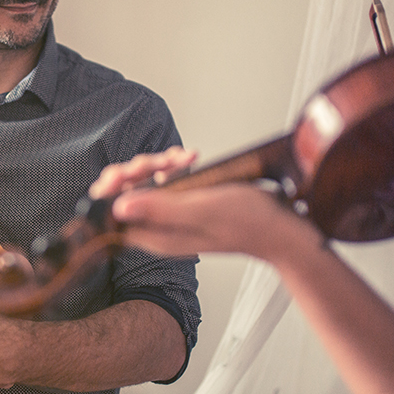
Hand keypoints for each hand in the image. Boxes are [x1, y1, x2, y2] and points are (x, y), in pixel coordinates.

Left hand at [92, 148, 323, 261]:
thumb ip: (160, 209)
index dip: (112, 191)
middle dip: (136, 171)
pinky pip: (166, 182)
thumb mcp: (202, 210)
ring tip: (182, 157)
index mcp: (156, 236)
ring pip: (145, 184)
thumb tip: (118, 207)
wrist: (281, 228)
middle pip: (125, 195)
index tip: (126, 173)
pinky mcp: (185, 205)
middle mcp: (159, 228)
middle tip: (159, 162)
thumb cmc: (248, 222)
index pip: (113, 215)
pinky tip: (188, 159)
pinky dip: (173, 166)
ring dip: (158, 164)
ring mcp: (172, 216)